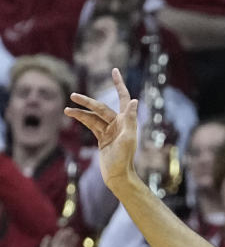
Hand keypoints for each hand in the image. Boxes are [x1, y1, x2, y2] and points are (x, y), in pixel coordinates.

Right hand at [65, 69, 139, 186]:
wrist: (118, 176)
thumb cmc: (124, 159)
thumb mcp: (128, 138)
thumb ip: (130, 119)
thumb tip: (135, 101)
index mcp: (126, 122)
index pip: (123, 98)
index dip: (119, 84)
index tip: (115, 70)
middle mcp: (119, 124)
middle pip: (101, 108)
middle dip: (87, 102)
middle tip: (74, 95)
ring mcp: (110, 130)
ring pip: (93, 116)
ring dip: (80, 112)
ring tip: (67, 110)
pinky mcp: (102, 138)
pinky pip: (90, 124)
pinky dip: (81, 119)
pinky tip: (70, 114)